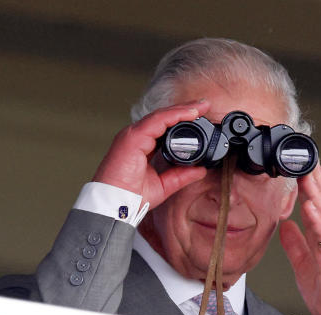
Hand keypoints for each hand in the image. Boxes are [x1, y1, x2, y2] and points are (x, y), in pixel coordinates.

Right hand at [92, 100, 210, 208]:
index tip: (201, 116)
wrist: (115, 205)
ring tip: (200, 106)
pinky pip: (156, 121)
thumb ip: (181, 175)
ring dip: (182, 109)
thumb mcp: (164, 185)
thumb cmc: (131, 196)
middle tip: (205, 105)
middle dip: (185, 109)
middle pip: (164, 117)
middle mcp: (137, 137)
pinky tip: (189, 113)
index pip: (164, 126)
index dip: (182, 119)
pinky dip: (174, 115)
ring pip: (161, 116)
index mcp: (142, 145)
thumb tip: (200, 170)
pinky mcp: (132, 138)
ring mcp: (133, 135)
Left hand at [280, 166, 320, 314]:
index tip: (299, 163)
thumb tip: (286, 224)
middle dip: (316, 178)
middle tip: (304, 156)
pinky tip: (310, 208)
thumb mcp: (304, 264)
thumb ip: (296, 243)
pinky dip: (319, 221)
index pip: (320, 203)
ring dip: (318, 193)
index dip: (311, 182)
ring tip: (306, 174)